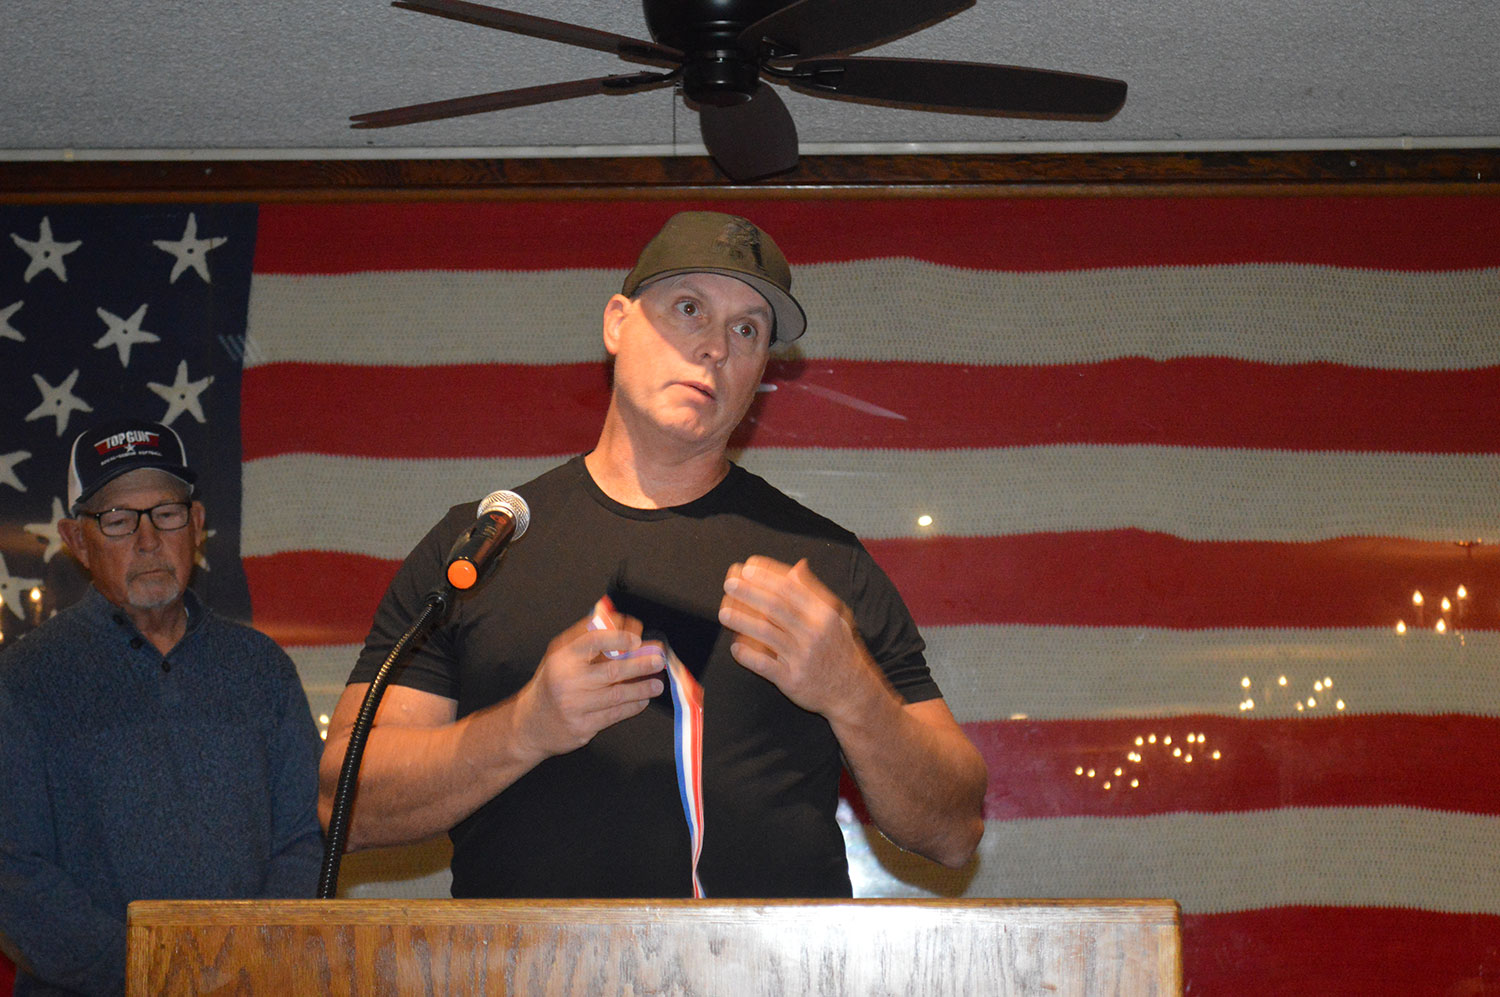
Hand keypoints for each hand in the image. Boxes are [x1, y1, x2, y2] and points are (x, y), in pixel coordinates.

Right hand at [513, 598, 664, 759]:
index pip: (593, 641)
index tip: (636, 637)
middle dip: (640, 664)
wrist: (531, 724)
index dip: (618, 638)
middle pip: (612, 670)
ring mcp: (575, 706)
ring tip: (657, 683)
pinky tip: (642, 699)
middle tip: (657, 659)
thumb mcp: (561, 655)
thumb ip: (586, 636)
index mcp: (562, 658)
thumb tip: (613, 617)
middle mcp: (567, 681)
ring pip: (617, 695)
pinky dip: (633, 706)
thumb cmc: (551, 684)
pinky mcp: (582, 726)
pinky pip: (614, 714)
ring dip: (642, 688)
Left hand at [719, 556, 884, 719]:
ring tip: (724, 613)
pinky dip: (747, 655)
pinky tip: (735, 647)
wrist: (852, 692)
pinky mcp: (792, 680)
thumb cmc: (840, 650)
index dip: (766, 576)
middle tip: (729, 584)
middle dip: (749, 593)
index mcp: (824, 615)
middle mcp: (814, 633)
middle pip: (775, 608)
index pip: (791, 589)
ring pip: (766, 634)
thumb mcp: (837, 617)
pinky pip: (764, 665)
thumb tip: (797, 567)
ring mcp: (802, 657)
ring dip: (742, 622)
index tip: (748, 568)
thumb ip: (815, 592)